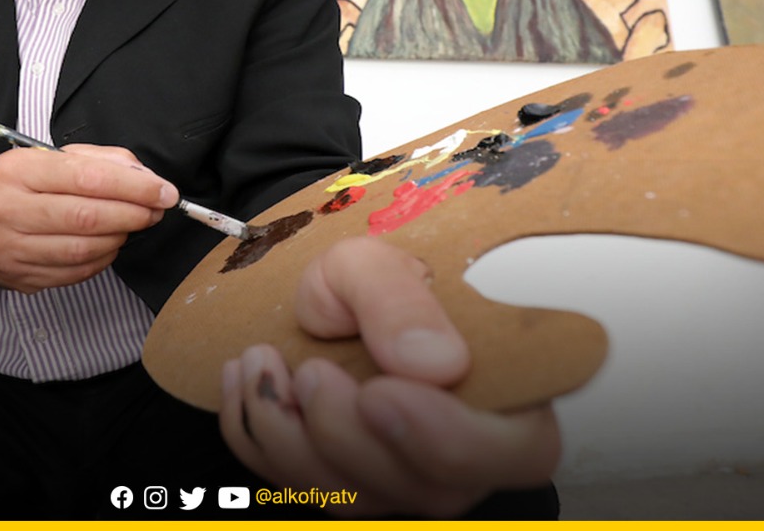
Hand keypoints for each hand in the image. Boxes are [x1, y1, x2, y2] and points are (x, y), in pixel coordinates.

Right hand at [0, 144, 175, 295]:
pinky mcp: (21, 277)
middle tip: (156, 211)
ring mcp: (10, 248)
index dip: (133, 186)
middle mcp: (6, 208)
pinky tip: (110, 245)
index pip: (86, 177)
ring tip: (134, 226)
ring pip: (83, 248)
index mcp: (15, 170)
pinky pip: (77, 271)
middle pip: (86, 216)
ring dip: (120, 237)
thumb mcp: (50, 161)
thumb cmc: (20, 191)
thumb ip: (100, 161)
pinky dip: (103, 258)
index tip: (164, 191)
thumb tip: (144, 178)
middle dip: (132, 213)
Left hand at [219, 238, 559, 516]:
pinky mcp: (347, 488)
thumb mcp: (373, 263)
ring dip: (290, 435)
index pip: (517, 450)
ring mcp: (405, 479)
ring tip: (261, 358)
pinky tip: (245, 379)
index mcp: (507, 391)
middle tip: (310, 370)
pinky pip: (297, 491)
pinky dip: (256, 438)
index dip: (448, 438)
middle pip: (428, 489)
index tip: (379, 393)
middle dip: (348, 434)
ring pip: (357, 500)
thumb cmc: (366, 282)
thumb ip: (402, 302)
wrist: (321, 298)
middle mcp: (466, 453)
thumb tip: (438, 362)